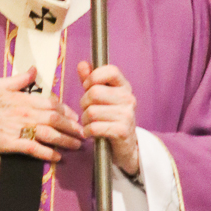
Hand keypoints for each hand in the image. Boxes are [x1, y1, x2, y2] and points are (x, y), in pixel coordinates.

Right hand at [0, 66, 83, 161]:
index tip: (75, 116)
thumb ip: (19, 79)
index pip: (51, 103)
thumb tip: (34, 70)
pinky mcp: (11, 143)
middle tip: (83, 132)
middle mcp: (24, 113)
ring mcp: (19, 128)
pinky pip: (34, 149)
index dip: (66, 110)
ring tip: (76, 145)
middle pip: (55, 119)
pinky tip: (57, 157)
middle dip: (72, 126)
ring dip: (65, 140)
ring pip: (49, 134)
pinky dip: (47, 153)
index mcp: (23, 98)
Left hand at [77, 61, 138, 175]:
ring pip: (92, 112)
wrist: (125, 146)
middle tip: (88, 111)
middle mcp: (128, 99)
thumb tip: (82, 64)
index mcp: (124, 87)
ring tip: (90, 123)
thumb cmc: (110, 118)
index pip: (111, 71)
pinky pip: (94, 127)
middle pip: (94, 93)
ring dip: (85, 120)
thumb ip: (91, 81)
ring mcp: (127, 115)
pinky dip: (87, 131)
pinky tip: (91, 132)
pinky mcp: (122, 131)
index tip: (88, 87)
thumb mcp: (101, 97)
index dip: (94, 77)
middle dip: (84, 103)